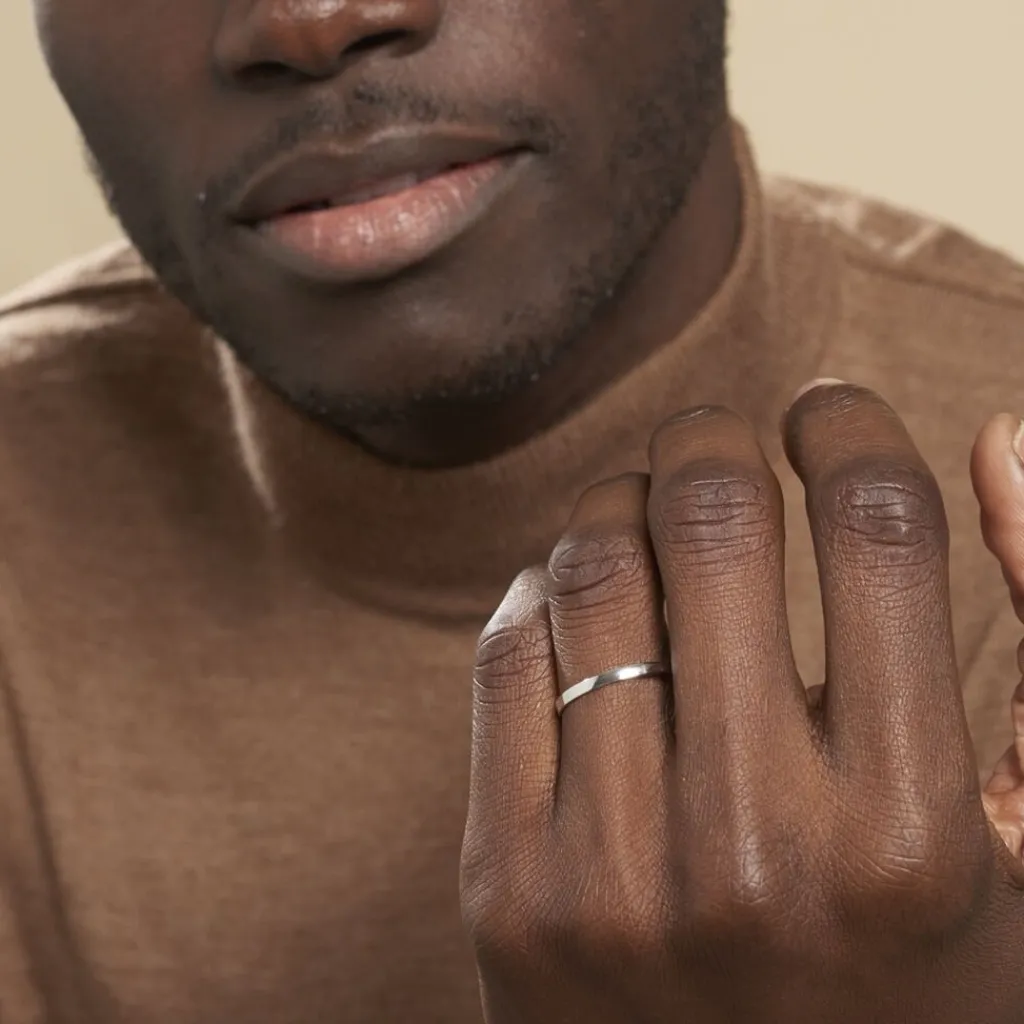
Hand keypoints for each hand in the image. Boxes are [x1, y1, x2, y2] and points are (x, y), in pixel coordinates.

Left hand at [461, 383, 1023, 1023]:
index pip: (877, 528)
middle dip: (714, 440)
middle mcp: (754, 854)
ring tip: (648, 510)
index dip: (848, 427)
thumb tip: (994, 430)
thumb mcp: (1020, 840)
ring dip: (621, 503)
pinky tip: (583, 594)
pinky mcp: (508, 893)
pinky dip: (545, 590)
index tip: (824, 412)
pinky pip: (507, 658)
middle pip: (714, 520)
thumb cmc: (908, 981)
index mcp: (911, 839)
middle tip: (718, 440)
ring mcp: (610, 878)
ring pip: (592, 570)